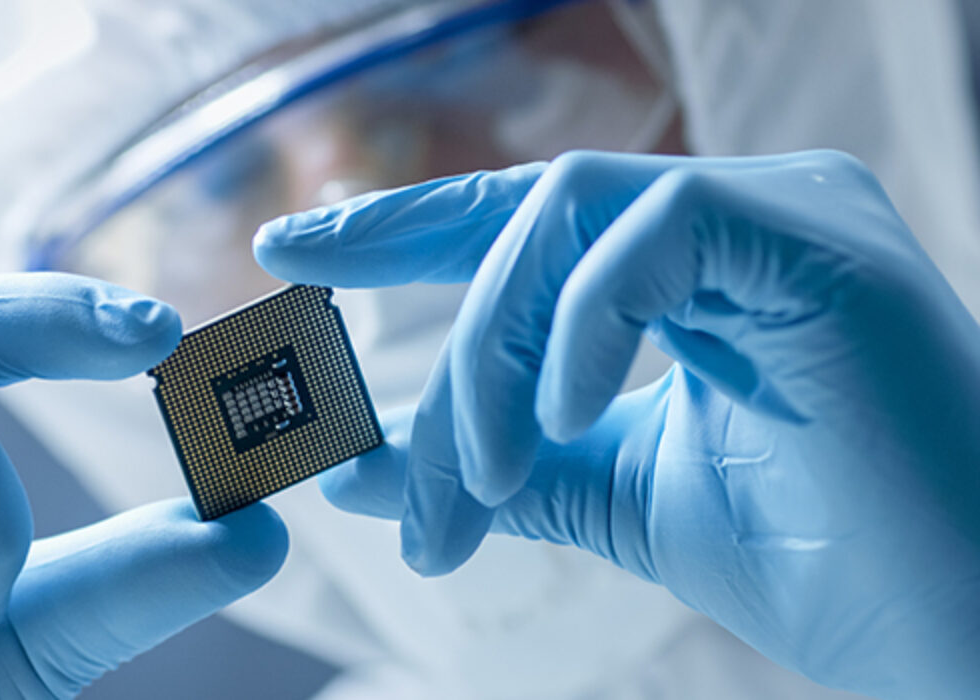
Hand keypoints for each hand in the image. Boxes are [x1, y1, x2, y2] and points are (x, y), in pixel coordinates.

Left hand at [254, 151, 979, 697]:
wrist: (961, 633)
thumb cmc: (818, 560)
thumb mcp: (617, 498)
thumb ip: (501, 469)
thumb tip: (361, 467)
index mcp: (695, 267)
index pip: (522, 221)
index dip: (401, 230)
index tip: (293, 255)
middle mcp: (738, 218)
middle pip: (528, 210)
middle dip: (413, 289)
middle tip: (346, 422)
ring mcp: (785, 215)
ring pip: (571, 213)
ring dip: (493, 349)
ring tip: (476, 473)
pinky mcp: (820, 242)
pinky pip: (652, 235)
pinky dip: (581, 323)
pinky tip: (559, 417)